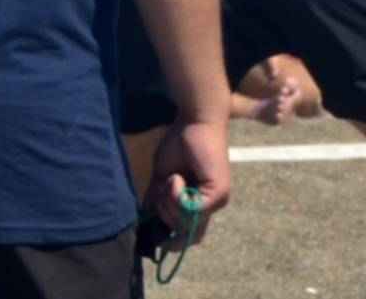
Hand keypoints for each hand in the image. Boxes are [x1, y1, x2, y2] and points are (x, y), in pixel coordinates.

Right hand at [146, 115, 230, 242]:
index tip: (156, 235)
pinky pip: (189, 209)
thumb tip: (146, 225)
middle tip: (166, 185)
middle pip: (181, 232)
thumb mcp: (163, 180)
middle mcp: (213, 204)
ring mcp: (219, 199)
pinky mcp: (219, 191)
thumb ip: (158, 201)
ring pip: (184, 221)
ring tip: (174, 177)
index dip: (173, 241)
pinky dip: (176, 195)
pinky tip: (177, 177)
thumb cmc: (180, 146)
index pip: (192, 236)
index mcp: (201, 202)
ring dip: (168, 201)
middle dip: (164, 212)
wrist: (194, 123)